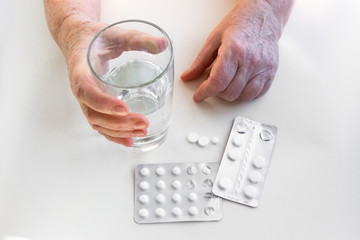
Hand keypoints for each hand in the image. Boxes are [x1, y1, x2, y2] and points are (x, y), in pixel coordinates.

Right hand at [66, 21, 167, 145]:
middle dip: (118, 122)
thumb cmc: (96, 38)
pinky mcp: (94, 106)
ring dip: (119, 131)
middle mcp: (81, 88)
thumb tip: (164, 44)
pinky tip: (130, 139)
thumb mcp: (117, 34)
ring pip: (98, 123)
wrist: (80, 41)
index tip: (123, 108)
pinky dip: (115, 135)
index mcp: (81, 69)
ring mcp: (87, 100)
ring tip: (142, 130)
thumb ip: (139, 38)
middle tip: (143, 122)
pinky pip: (101, 125)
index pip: (86, 90)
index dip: (103, 102)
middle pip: (94, 114)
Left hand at [181, 0, 281, 101]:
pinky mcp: (271, 71)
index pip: (218, 82)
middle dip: (217, 93)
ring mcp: (263, 67)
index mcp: (234, 50)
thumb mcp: (214, 38)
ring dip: (231, 95)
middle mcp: (250, 60)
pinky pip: (258, 93)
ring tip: (226, 84)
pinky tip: (240, 86)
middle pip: (230, 92)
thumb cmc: (240, 23)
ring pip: (243, 96)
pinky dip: (246, 94)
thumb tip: (188, 76)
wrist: (262, 15)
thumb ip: (200, 61)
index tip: (199, 95)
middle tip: (212, 85)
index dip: (205, 92)